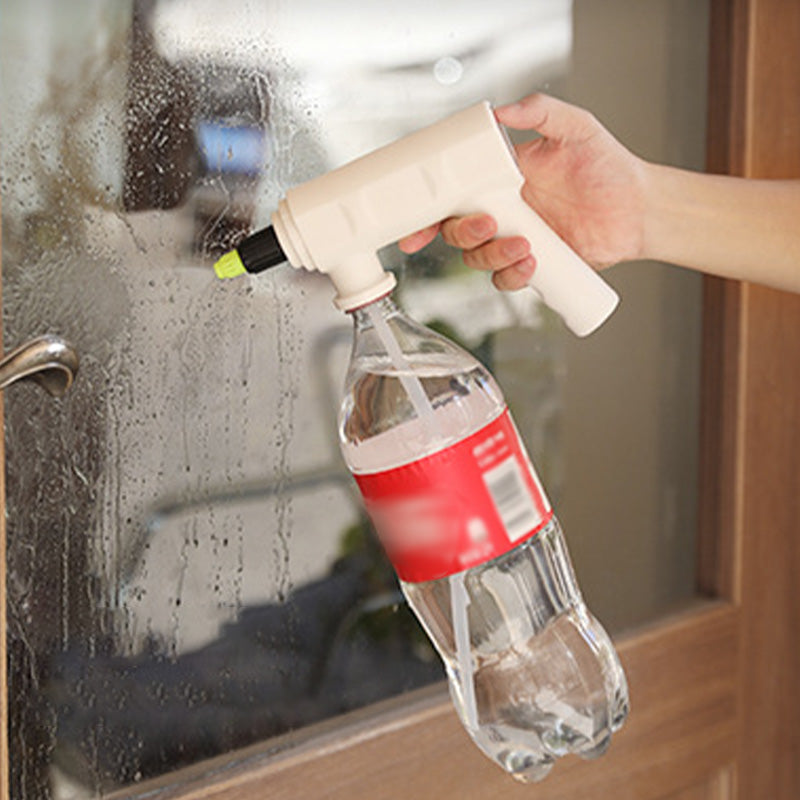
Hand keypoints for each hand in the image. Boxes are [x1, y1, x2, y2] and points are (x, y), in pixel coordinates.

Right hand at [398, 93, 647, 290]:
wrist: (639, 208)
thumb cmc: (608, 166)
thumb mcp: (576, 128)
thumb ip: (540, 112)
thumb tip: (502, 111)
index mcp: (499, 181)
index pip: (452, 198)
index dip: (424, 215)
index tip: (412, 229)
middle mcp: (502, 213)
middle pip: (456, 232)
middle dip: (463, 233)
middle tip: (489, 224)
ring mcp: (515, 242)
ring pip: (478, 259)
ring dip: (492, 256)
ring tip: (524, 246)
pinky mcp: (533, 266)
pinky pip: (506, 281)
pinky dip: (512, 276)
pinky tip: (532, 263)